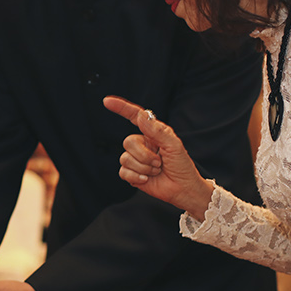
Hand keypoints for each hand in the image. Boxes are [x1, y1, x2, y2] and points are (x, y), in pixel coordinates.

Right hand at [102, 96, 213, 218]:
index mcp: (152, 132)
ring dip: (143, 167)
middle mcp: (142, 144)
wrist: (182, 189)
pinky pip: (123, 172)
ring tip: (156, 171)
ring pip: (125, 158)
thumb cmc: (182, 166)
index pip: (134, 117)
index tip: (107, 101)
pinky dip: (136, 176)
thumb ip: (157, 130)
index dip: (121, 108)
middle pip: (128, 141)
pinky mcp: (132, 174)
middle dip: (144, 155)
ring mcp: (136, 159)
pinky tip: (146, 179)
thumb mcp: (173, 145)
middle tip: (159, 162)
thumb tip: (141, 116)